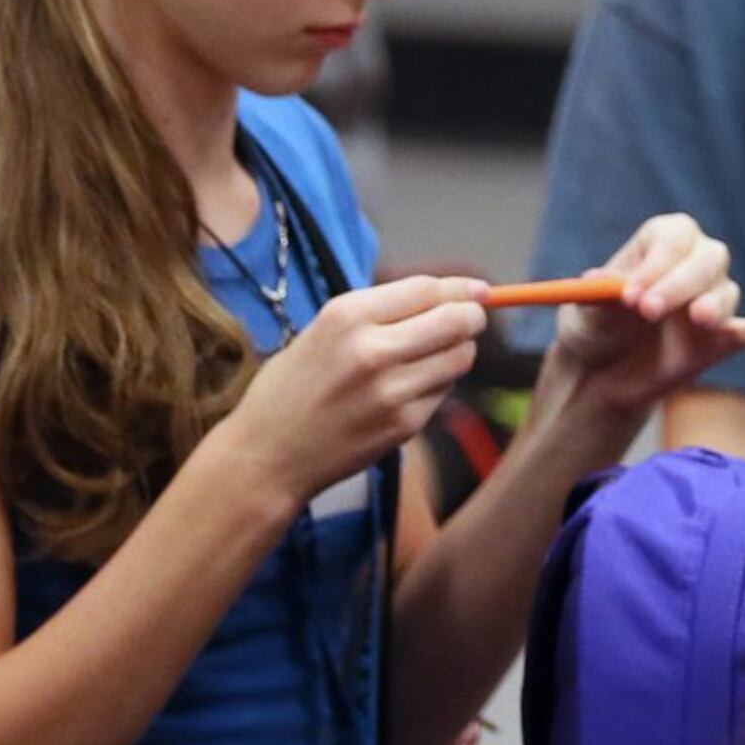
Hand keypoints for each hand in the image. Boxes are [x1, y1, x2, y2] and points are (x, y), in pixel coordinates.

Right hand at [222, 275, 489, 510]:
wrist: (266, 456)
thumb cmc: (291, 388)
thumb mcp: (322, 331)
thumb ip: (380, 312)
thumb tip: (448, 294)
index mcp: (347, 317)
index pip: (427, 289)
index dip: (460, 287)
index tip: (478, 290)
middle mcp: (373, 350)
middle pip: (457, 320)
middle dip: (472, 316)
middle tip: (471, 319)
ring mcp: (392, 391)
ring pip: (460, 357)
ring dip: (458, 351)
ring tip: (434, 355)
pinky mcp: (404, 424)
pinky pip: (443, 392)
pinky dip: (438, 385)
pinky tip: (410, 389)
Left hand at [538, 215, 744, 425]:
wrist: (600, 376)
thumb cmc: (592, 330)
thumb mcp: (581, 312)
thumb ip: (593, 297)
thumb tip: (598, 282)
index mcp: (659, 244)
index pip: (673, 236)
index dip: (657, 261)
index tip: (630, 293)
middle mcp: (693, 265)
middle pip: (708, 258)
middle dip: (680, 282)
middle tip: (646, 311)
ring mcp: (711, 302)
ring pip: (727, 292)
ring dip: (714, 303)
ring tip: (697, 320)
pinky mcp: (724, 339)